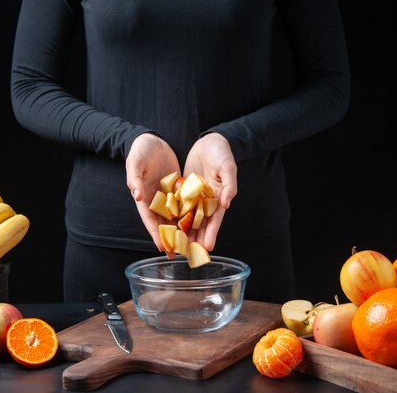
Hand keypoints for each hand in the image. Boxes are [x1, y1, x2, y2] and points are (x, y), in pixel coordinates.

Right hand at [126, 133, 179, 257]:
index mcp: (144, 196)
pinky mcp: (178, 189)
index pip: (150, 219)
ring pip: (176, 217)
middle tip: (180, 255)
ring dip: (182, 231)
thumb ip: (134, 179)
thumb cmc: (140, 150)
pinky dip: (190, 215)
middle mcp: (156, 200)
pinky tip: (199, 225)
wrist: (153, 139)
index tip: (163, 248)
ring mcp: (168, 195)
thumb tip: (137, 195)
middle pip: (164, 223)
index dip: (156, 234)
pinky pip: (185, 204)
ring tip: (191, 245)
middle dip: (171, 239)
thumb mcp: (135, 163)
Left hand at [183, 133, 236, 250]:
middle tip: (190, 254)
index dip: (212, 233)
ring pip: (188, 218)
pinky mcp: (184, 190)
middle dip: (196, 239)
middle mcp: (206, 201)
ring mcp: (194, 196)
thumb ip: (229, 184)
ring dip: (184, 232)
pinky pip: (178, 206)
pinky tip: (167, 227)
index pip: (215, 219)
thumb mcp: (227, 166)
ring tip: (178, 247)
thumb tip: (227, 202)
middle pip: (201, 223)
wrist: (209, 141)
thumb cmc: (221, 153)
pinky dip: (174, 217)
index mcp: (219, 197)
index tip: (208, 247)